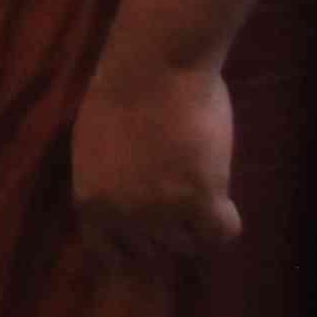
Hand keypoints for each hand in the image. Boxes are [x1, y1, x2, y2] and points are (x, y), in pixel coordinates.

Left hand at [72, 58, 238, 262]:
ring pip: (187, 243)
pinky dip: (226, 221)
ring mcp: (161, 211)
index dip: (132, 245)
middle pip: (152, 250)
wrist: (155, 64)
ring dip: (196, 221)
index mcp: (91, 202)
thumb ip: (106, 181)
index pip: (108, 252)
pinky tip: (224, 199)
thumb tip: (122, 202)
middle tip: (182, 198)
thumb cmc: (124, 91)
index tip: (150, 232)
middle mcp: (122, 216)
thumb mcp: (94, 146)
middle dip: (168, 230)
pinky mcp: (200, 199)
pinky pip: (221, 232)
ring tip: (202, 186)